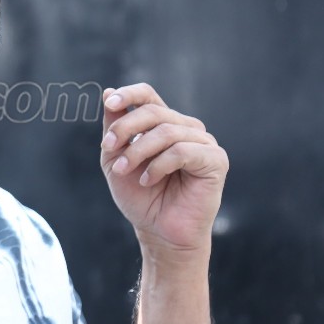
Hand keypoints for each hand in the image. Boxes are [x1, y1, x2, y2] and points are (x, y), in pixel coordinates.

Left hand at [100, 83, 227, 260]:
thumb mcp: (115, 158)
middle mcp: (186, 128)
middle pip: (153, 111)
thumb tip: (108, 92)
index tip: (110, 103)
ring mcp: (203, 143)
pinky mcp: (215, 160)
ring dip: (138, 151)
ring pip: (166, 131)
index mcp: (163, 123)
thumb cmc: (139, 196)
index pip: (148, 95)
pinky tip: (147, 180)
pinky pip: (182, 150)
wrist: (157, 231)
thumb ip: (113, 127)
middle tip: (108, 149)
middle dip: (125, 129)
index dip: (129, 93)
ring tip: (123, 171)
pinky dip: (158, 165)